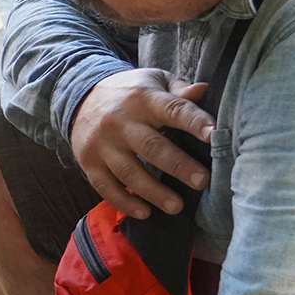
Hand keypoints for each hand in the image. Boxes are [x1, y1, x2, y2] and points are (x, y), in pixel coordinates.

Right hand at [70, 70, 212, 218]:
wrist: (80, 97)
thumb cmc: (130, 92)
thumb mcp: (155, 82)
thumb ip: (179, 91)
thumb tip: (205, 90)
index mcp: (143, 98)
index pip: (172, 109)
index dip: (194, 122)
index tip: (215, 135)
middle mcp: (120, 121)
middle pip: (151, 146)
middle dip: (178, 166)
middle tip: (202, 182)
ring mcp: (102, 144)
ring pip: (129, 171)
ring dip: (153, 192)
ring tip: (177, 206)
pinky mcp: (88, 162)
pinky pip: (105, 186)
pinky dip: (124, 201)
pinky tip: (144, 212)